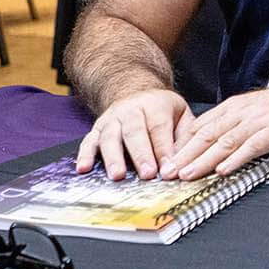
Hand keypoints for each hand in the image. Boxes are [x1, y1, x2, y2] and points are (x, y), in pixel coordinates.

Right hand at [76, 89, 194, 180]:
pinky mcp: (97, 128)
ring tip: (118, 175)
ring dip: (113, 157)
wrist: (137, 93)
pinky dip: (85, 154)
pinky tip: (84, 168)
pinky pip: (89, 140)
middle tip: (148, 174)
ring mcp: (112, 118)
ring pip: (110, 136)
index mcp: (155, 104)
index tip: (168, 169)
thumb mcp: (182, 116)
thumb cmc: (163, 110)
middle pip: (135, 132)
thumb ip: (185, 137)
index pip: (159, 127)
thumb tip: (184, 163)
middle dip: (141, 154)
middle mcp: (131, 109)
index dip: (164, 149)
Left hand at [164, 75, 268, 180]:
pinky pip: (250, 146)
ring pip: (223, 142)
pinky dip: (235, 159)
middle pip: (207, 135)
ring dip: (203, 160)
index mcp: (236, 107)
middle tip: (168, 173)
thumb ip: (235, 124)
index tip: (168, 160)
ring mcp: (258, 121)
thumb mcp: (257, 111)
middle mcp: (243, 112)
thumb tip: (215, 144)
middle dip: (185, 155)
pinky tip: (223, 170)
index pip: (201, 126)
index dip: (182, 145)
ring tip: (187, 175)